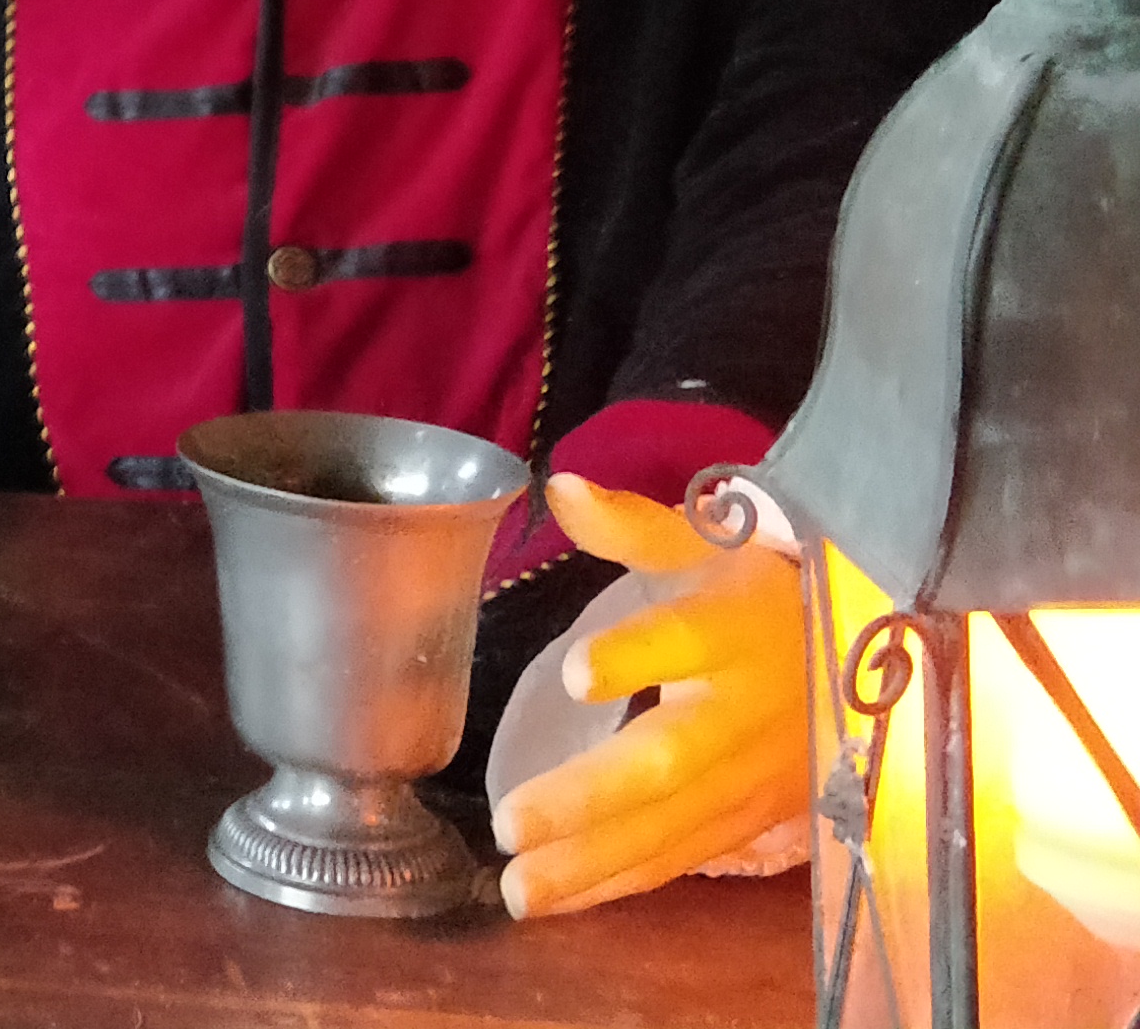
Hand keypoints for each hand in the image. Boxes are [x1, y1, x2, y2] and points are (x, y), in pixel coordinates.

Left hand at [492, 475, 811, 919]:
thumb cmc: (767, 588)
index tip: (579, 670)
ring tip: (518, 890)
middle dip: (589, 798)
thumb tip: (560, 486)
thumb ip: (633, 526)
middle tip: (509, 826)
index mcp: (734, 627)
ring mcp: (755, 774)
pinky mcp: (757, 818)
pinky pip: (686, 857)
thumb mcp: (709, 543)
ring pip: (673, 827)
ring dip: (593, 863)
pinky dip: (624, 883)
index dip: (638, 656)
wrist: (879, 650)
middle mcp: (746, 709)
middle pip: (668, 759)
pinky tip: (562, 901)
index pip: (686, 639)